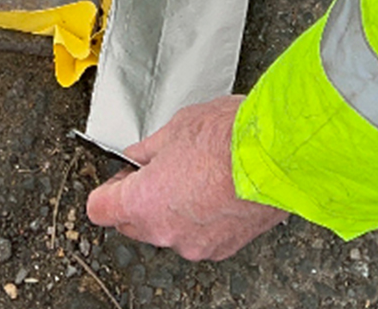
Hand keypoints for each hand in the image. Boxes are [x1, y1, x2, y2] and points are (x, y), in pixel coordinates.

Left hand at [86, 95, 286, 260]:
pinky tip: (212, 190)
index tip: (119, 175)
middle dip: (136, 200)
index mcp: (143, 202)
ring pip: (167, 231)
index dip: (107, 188)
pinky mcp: (224, 247)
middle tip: (151, 171)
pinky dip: (199, 218)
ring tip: (189, 176)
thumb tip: (138, 156)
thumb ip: (148, 150)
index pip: (99, 209)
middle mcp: (165, 231)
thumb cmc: (227, 138)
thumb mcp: (175, 129)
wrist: (277, 156)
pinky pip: (198, 235)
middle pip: (131, 224)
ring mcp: (196, 243)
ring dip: (170, 210)